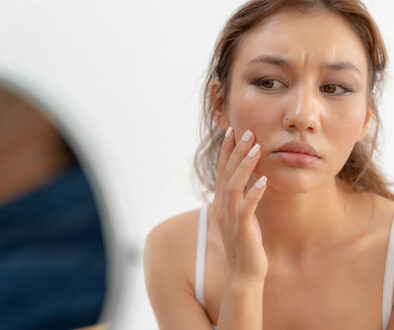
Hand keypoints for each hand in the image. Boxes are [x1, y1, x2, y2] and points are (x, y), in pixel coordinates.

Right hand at [213, 127, 267, 280]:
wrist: (244, 274)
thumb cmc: (244, 243)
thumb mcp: (239, 217)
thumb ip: (238, 198)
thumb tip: (246, 179)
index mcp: (222, 203)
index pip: (222, 172)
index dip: (226, 151)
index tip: (232, 131)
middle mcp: (222, 208)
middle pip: (226, 174)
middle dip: (235, 151)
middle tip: (246, 131)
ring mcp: (230, 219)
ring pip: (233, 187)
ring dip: (244, 166)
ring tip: (256, 148)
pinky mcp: (242, 231)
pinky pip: (246, 209)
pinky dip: (253, 194)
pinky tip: (263, 181)